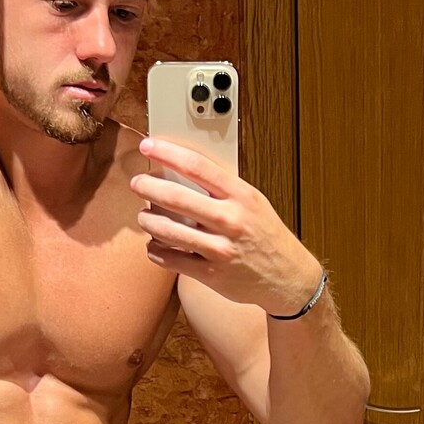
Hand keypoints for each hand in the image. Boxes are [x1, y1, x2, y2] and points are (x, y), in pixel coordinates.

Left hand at [130, 137, 324, 314]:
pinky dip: (156, 250)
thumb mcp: (252, 202)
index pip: (197, 167)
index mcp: (241, 196)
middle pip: (176, 197)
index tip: (148, 146)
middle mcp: (230, 221)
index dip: (168, 153)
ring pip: (167, 231)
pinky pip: (170, 259)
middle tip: (137, 183)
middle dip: (148, 186)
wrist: (286, 276)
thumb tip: (182, 170)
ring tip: (144, 216)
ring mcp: (219, 249)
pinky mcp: (210, 274)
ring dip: (148, 220)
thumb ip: (222, 188)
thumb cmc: (265, 235)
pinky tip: (155, 245)